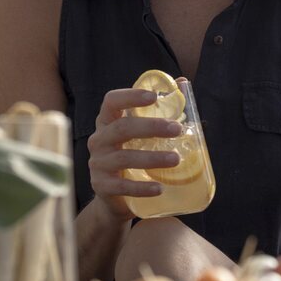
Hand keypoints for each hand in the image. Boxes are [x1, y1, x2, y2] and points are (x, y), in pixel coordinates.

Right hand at [85, 84, 182, 220]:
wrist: (114, 198)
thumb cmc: (132, 158)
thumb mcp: (140, 135)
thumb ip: (157, 110)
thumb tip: (181, 82)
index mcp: (107, 122)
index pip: (111, 102)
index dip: (130, 96)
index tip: (153, 96)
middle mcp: (99, 140)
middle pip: (121, 128)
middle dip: (150, 127)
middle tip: (176, 130)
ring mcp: (98, 164)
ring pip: (124, 158)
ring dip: (152, 158)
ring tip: (176, 159)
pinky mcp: (101, 186)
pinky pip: (122, 186)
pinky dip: (142, 187)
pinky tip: (159, 188)